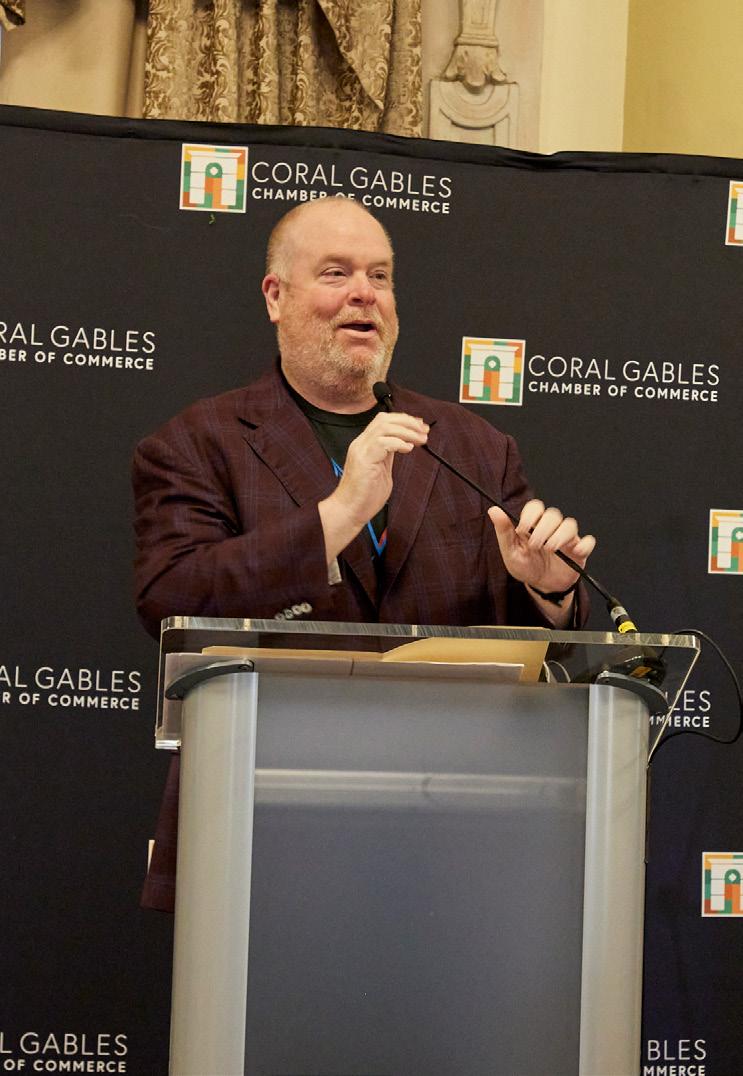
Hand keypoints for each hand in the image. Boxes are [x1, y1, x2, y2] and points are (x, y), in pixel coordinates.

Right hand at [319, 412, 428, 560]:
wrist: (349, 511)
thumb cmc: (365, 496)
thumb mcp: (382, 470)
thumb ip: (389, 456)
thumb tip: (404, 444)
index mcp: (365, 445)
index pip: (384, 421)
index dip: (404, 420)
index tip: (420, 426)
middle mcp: (361, 444)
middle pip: (385, 419)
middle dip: (408, 421)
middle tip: (424, 430)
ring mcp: (361, 450)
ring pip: (385, 427)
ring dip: (407, 431)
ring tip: (421, 439)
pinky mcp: (364, 460)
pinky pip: (383, 442)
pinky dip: (399, 443)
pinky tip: (408, 448)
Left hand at [488, 499, 595, 593]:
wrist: (542, 587)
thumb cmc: (526, 567)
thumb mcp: (511, 552)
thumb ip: (504, 532)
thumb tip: (493, 510)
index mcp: (534, 525)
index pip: (535, 507)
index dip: (530, 514)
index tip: (522, 529)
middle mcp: (551, 528)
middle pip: (553, 514)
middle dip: (543, 529)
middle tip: (535, 545)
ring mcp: (567, 539)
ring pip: (570, 525)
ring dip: (560, 536)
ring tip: (550, 549)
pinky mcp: (579, 551)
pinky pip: (588, 542)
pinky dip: (584, 545)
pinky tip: (575, 552)